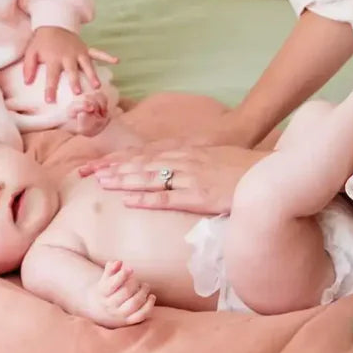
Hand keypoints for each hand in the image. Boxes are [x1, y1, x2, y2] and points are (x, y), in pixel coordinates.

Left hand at [22, 27, 116, 102]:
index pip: (51, 76)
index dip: (50, 88)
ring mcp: (78, 52)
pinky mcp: (85, 48)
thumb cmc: (41, 42)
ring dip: (92, 75)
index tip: (50, 100)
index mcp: (53, 58)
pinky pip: (98, 52)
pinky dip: (107, 56)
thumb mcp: (31, 52)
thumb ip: (28, 67)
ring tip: (97, 86)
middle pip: (71, 71)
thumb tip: (27, 82)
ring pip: (87, 64)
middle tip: (78, 92)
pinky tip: (116, 61)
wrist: (53, 23)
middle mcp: (68, 56)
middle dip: (75, 81)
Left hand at [78, 142, 266, 214]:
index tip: (96, 163)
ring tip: (99, 183)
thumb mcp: (212, 156)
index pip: (145, 154)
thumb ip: (191, 161)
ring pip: (149, 178)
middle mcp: (183, 160)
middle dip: (111, 168)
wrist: (267, 172)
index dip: (119, 158)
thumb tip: (173, 168)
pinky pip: (168, 197)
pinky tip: (129, 200)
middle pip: (140, 163)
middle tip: (84, 172)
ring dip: (122, 180)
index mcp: (185, 151)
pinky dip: (147, 198)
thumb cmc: (242, 166)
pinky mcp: (199, 195)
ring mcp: (190, 177)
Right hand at [84, 261, 154, 327]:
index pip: (111, 285)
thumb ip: (111, 268)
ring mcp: (120, 314)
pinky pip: (140, 316)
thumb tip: (119, 262)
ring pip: (133, 304)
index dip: (122, 276)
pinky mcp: (129, 320)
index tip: (130, 269)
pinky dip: (148, 306)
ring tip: (145, 286)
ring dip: (142, 293)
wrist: (100, 309)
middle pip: (124, 293)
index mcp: (103, 293)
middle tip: (137, 279)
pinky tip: (151, 296)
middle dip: (134, 283)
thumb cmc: (107, 288)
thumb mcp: (106, 278)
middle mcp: (110, 305)